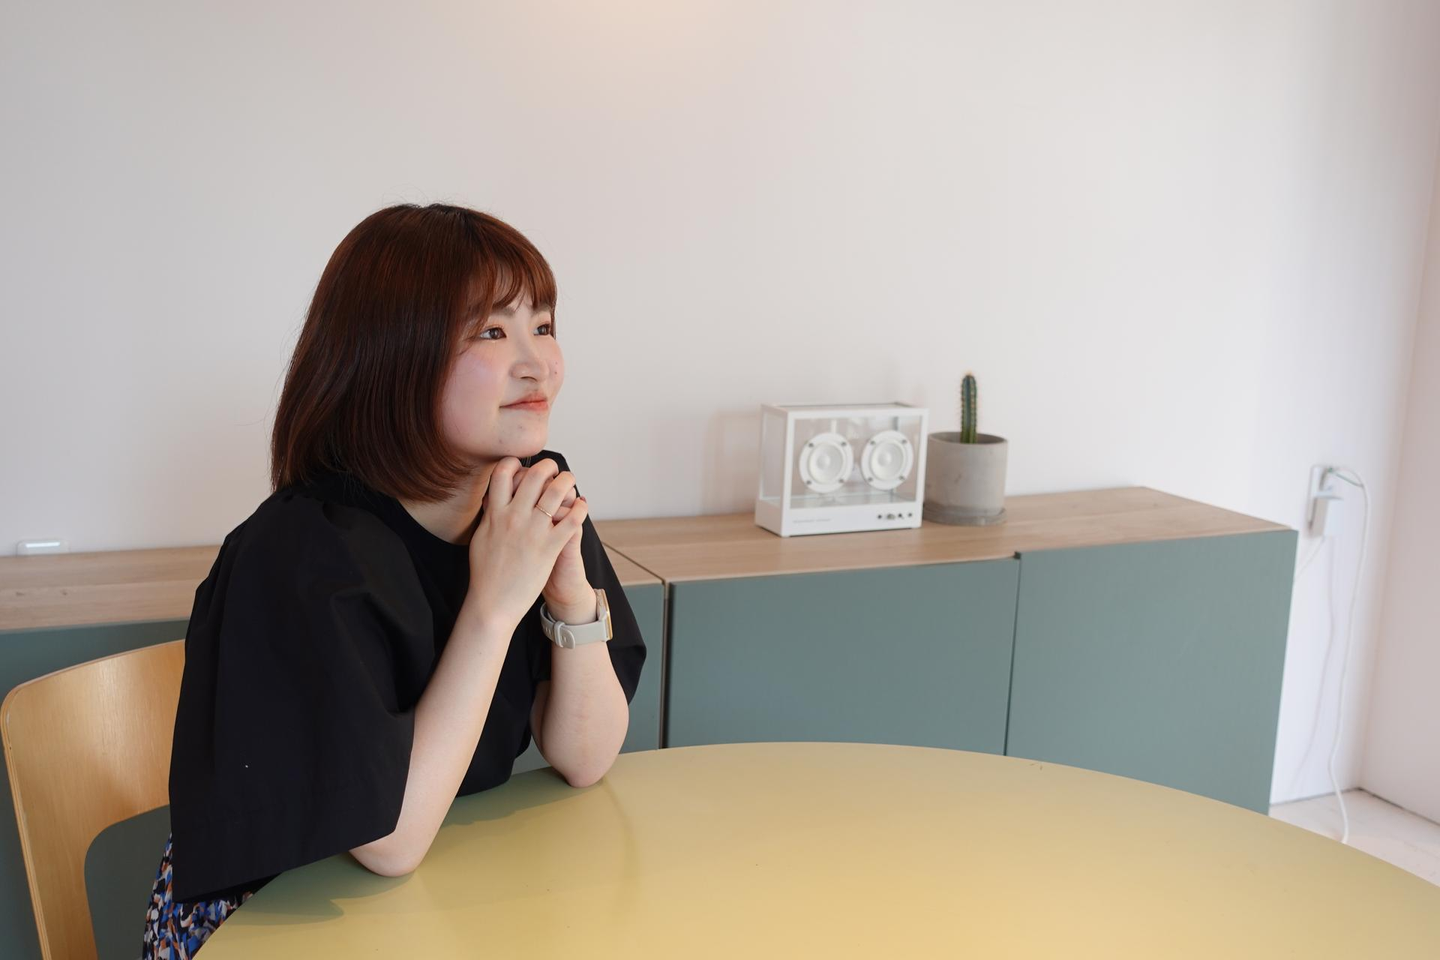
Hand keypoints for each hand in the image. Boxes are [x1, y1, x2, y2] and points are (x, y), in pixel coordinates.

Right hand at [466, 457, 587, 633]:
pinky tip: (581, 507)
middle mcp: (514, 517)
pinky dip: (580, 509)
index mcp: (494, 513)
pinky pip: (571, 521)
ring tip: (570, 482)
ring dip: (567, 481)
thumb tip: (491, 499)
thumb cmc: (485, 573)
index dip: (515, 463)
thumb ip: (488, 515)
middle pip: (534, 475)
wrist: (492, 602)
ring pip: (556, 492)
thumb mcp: (480, 537)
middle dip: (548, 466)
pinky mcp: (549, 548)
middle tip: (554, 469)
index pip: (502, 472)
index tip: (524, 466)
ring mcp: (533, 531)